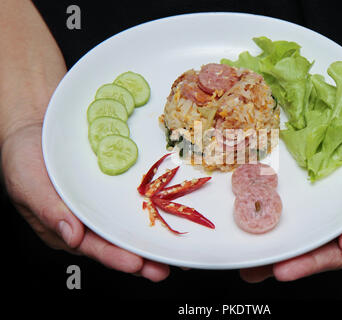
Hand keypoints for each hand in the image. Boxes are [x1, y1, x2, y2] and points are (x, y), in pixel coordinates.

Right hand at [1, 124, 169, 280]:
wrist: (35, 124)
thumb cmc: (23, 157)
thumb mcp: (28, 183)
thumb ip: (49, 211)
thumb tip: (72, 237)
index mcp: (66, 227)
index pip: (93, 247)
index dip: (116, 257)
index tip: (137, 264)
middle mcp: (88, 219)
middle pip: (117, 243)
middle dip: (142, 259)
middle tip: (164, 269)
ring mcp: (102, 204)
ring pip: (129, 225)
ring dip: (152, 238)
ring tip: (175, 252)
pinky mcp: (114, 186)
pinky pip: (134, 199)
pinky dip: (152, 207)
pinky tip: (170, 213)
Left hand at [240, 127, 341, 281]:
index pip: (336, 258)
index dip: (308, 265)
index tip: (281, 270)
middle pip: (314, 249)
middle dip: (284, 259)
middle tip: (253, 268)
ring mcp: (339, 210)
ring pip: (307, 230)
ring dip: (280, 239)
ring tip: (251, 249)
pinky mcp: (330, 192)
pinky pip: (309, 204)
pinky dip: (290, 212)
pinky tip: (268, 216)